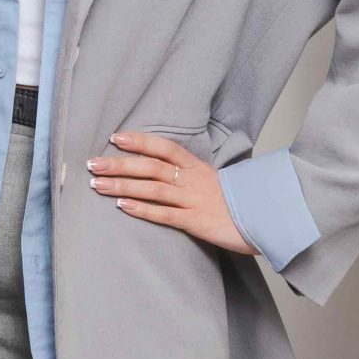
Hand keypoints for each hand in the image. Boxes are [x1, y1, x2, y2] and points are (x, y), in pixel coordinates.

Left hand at [90, 132, 254, 254]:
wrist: (266, 222)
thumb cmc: (236, 203)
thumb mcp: (213, 181)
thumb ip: (188, 174)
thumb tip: (159, 168)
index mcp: (197, 167)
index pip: (165, 147)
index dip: (140, 141)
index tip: (116, 137)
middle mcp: (193, 180)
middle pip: (151, 167)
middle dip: (120, 164)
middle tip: (93, 163)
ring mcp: (194, 200)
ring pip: (153, 189)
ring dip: (123, 186)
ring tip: (98, 185)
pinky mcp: (196, 222)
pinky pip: (165, 214)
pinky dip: (143, 209)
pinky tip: (123, 207)